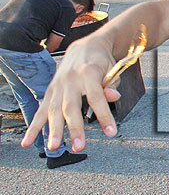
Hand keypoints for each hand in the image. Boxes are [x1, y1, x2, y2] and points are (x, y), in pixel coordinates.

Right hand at [21, 36, 121, 152]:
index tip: (111, 132)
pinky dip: (34, 127)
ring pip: (54, 110)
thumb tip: (113, 97)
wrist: (85, 47)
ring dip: (53, 130)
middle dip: (75, 128)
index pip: (97, 97)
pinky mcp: (49, 91)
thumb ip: (112, 85)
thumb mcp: (112, 70)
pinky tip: (28, 141)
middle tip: (79, 146)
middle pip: (71, 106)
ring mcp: (57, 86)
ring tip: (54, 147)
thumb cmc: (101, 61)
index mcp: (89, 72)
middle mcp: (70, 79)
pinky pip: (40, 111)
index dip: (104, 115)